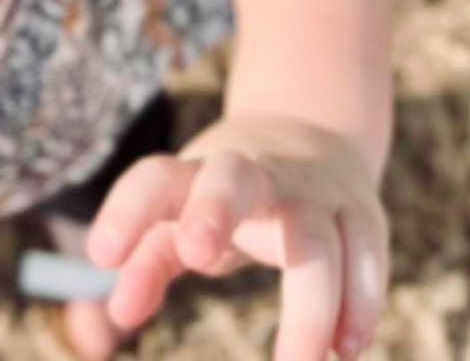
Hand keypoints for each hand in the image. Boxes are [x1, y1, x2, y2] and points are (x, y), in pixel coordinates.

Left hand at [85, 113, 388, 360]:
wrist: (313, 129)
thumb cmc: (229, 192)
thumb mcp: (184, 213)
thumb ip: (149, 259)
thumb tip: (115, 311)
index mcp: (201, 172)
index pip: (157, 177)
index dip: (127, 210)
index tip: (101, 255)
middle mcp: (258, 174)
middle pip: (234, 178)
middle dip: (213, 209)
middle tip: (196, 253)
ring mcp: (314, 192)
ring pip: (315, 238)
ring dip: (310, 304)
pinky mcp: (361, 215)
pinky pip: (368, 255)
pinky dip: (362, 302)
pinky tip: (347, 345)